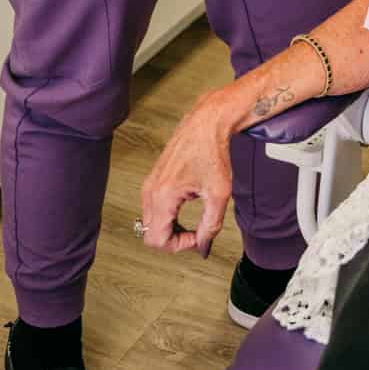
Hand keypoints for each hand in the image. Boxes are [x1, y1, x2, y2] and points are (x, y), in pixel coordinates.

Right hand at [138, 92, 235, 255]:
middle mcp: (151, 189)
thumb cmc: (213, 151)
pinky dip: (166, 216)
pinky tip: (184, 208)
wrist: (207, 123)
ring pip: (149, 222)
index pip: (157, 240)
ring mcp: (149, 183)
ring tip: (191, 222)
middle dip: (173, 239)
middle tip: (195, 232)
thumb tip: (202, 246)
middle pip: (150, 234)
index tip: (197, 236)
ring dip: (169, 228)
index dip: (179, 245)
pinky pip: (152, 209)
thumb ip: (210, 225)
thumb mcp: (219, 194)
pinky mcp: (153, 179)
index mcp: (163, 195)